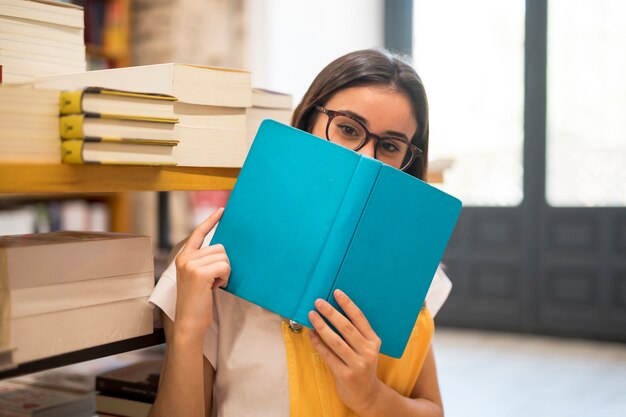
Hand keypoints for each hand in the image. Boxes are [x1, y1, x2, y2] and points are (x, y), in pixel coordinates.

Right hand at [174, 208, 229, 336]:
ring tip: (213, 285)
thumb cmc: (197, 301)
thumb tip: (222, 249)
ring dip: (225, 272)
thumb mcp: (197, 276)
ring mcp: (191, 264)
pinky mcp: (199, 273)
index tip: (222, 210)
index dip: (211, 221)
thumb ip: (204, 261)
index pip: (198, 233)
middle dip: (223, 264)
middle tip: (214, 280)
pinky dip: (225, 278)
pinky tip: (215, 287)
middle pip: (220, 247)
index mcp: (183, 257)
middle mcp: (185, 257)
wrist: (189, 322)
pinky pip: (225, 266)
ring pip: (224, 257)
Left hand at [308, 289, 382, 412]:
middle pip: (346, 327)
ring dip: (321, 326)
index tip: (336, 292)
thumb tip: (333, 310)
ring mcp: (357, 364)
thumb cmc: (362, 365)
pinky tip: (311, 334)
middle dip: (331, 312)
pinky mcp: (345, 374)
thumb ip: (355, 333)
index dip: (347, 304)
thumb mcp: (366, 348)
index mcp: (374, 341)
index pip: (360, 318)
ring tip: (312, 315)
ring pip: (336, 341)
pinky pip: (328, 355)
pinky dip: (318, 343)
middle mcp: (368, 351)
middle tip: (318, 302)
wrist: (367, 394)